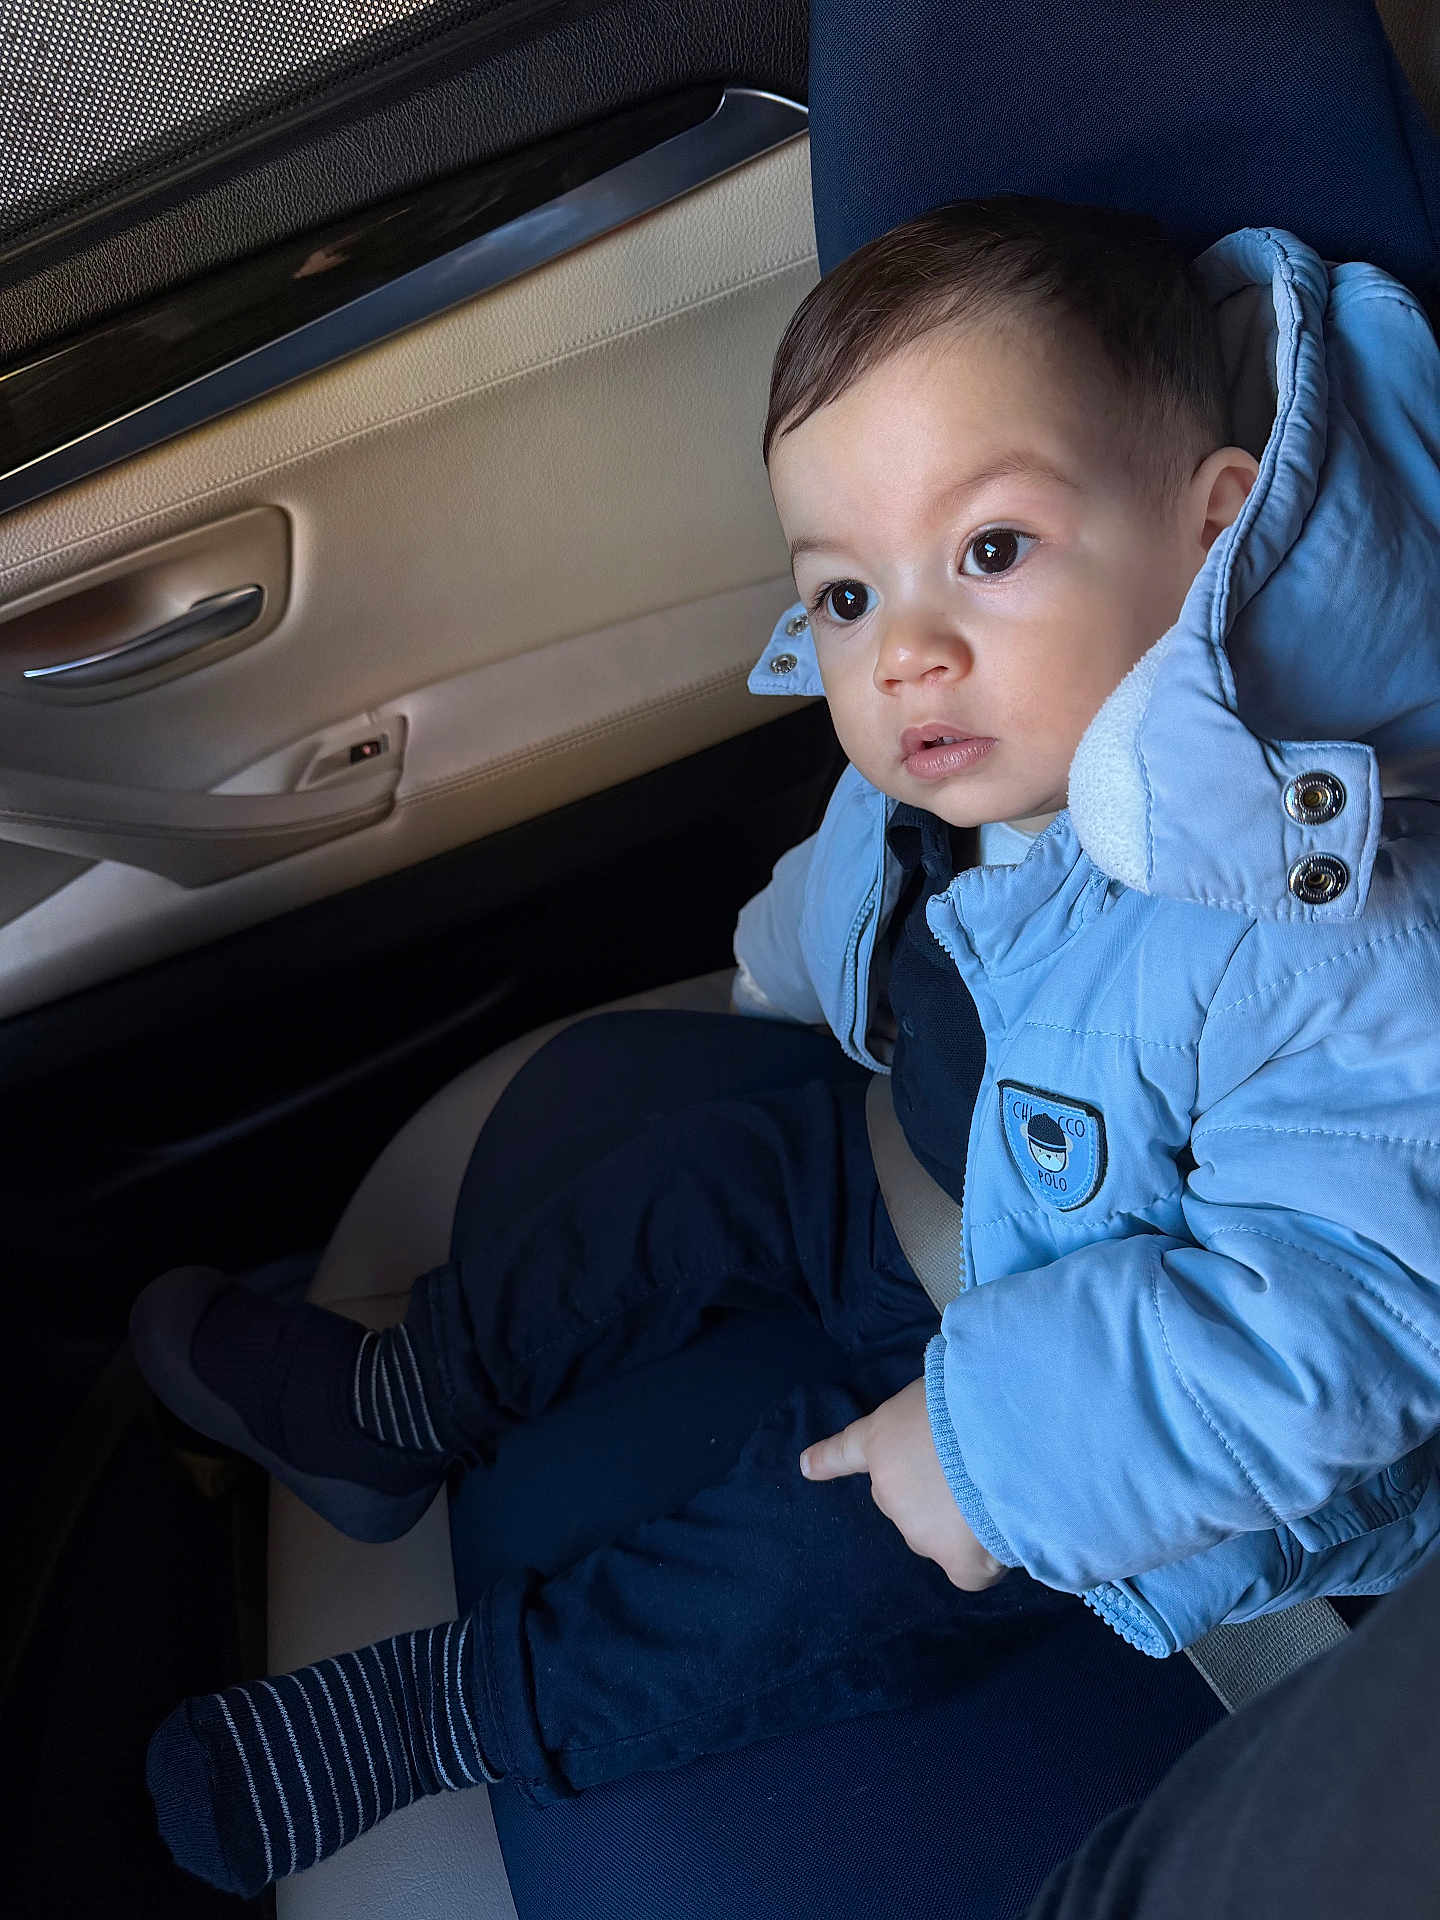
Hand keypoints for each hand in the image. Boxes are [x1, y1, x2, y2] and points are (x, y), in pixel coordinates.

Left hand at [800, 1378, 1009, 1591]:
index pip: (846, 1450)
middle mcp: (890, 1489)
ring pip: (939, 1532)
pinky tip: (1004, 1534)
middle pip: (905, 1498)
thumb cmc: (973, 1396)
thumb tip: (949, 1431)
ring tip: (999, 1489)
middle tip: (973, 1465)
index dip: (826, 1461)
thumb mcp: (940, 1389)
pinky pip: (967, 1570)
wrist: (1006, 1438)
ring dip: (962, 1519)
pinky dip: (984, 1559)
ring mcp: (918, 1528)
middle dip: (932, 1489)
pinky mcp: (956, 1560)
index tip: (807, 1467)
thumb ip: (930, 1417)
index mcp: (882, 1438)